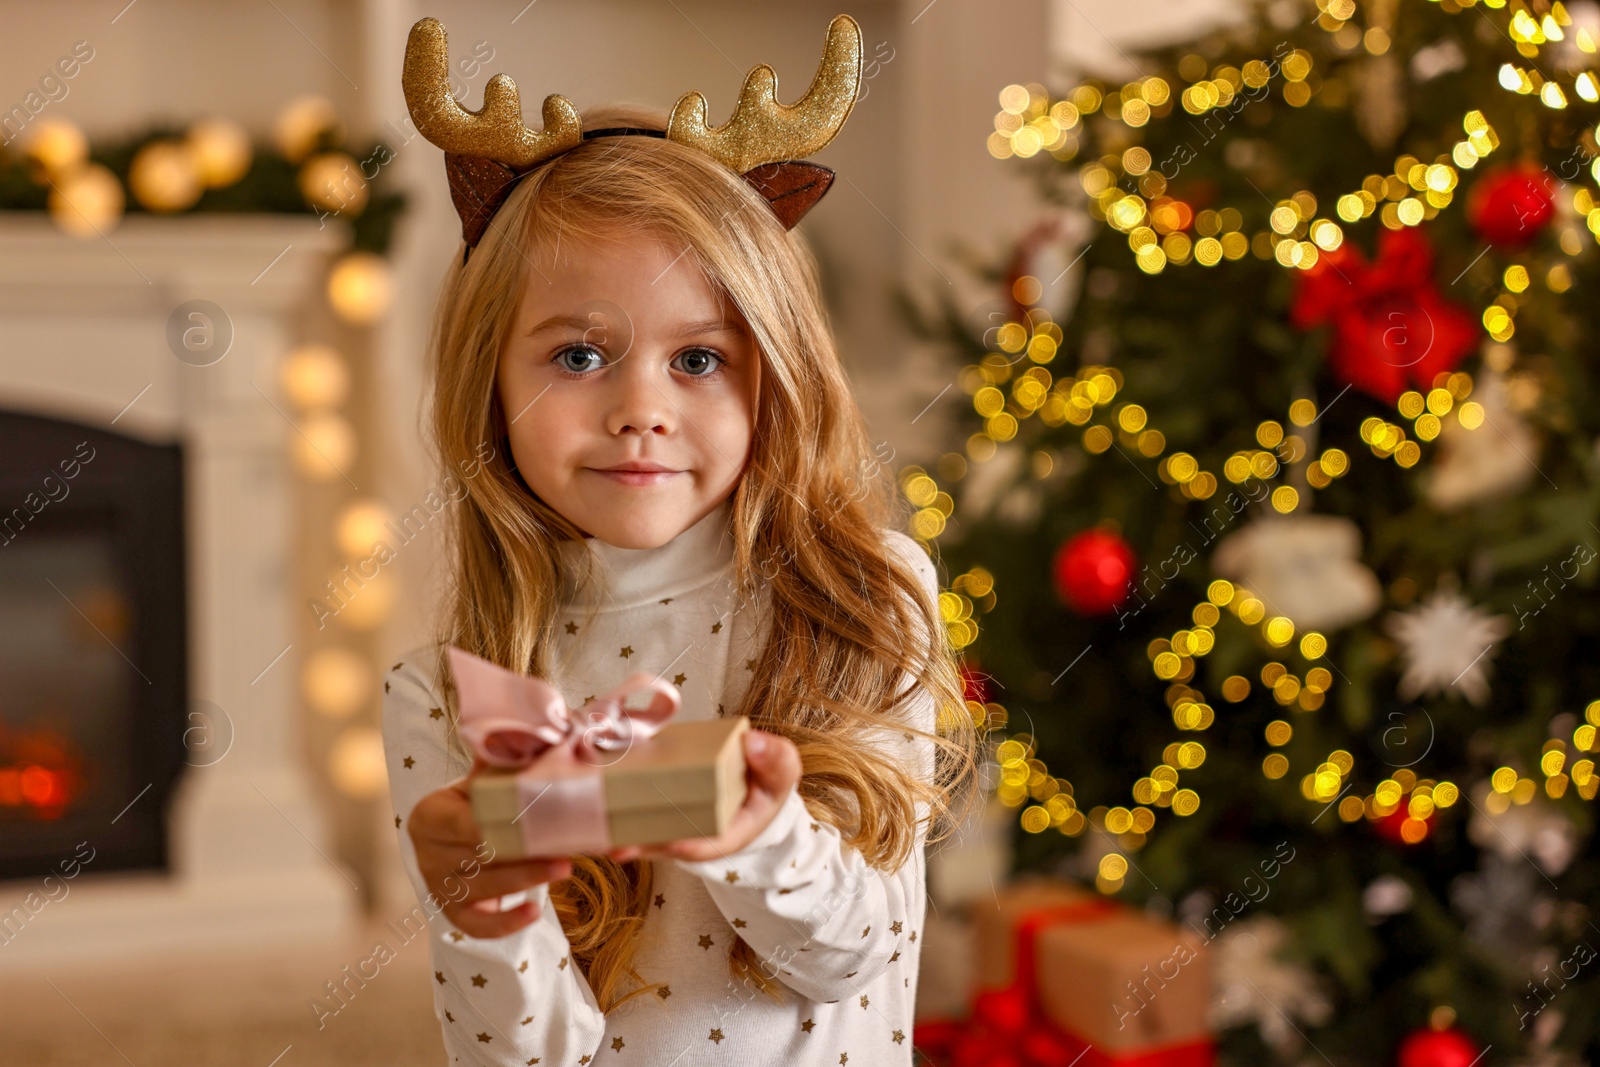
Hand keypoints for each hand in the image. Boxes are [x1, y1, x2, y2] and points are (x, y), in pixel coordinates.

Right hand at [407, 755, 572, 938]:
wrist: (452, 835)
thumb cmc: (474, 802)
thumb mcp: (479, 778)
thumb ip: (499, 760)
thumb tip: (530, 734)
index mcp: (429, 816)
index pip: (464, 823)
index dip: (498, 824)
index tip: (533, 818)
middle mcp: (429, 855)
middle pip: (482, 856)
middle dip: (526, 852)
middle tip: (567, 847)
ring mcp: (440, 888)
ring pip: (486, 888)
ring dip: (527, 879)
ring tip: (565, 867)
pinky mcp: (456, 914)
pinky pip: (478, 926)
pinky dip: (505, 924)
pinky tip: (532, 912)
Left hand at [606, 729, 801, 865]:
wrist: (755, 778)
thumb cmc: (768, 777)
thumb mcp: (782, 770)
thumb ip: (776, 760)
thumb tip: (754, 743)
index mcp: (728, 832)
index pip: (708, 846)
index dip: (690, 846)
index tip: (674, 843)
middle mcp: (697, 833)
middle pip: (667, 845)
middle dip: (643, 846)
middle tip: (618, 845)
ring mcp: (675, 821)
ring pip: (646, 834)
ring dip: (621, 835)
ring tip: (595, 835)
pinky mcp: (659, 805)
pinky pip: (636, 812)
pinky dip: (616, 812)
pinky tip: (591, 808)